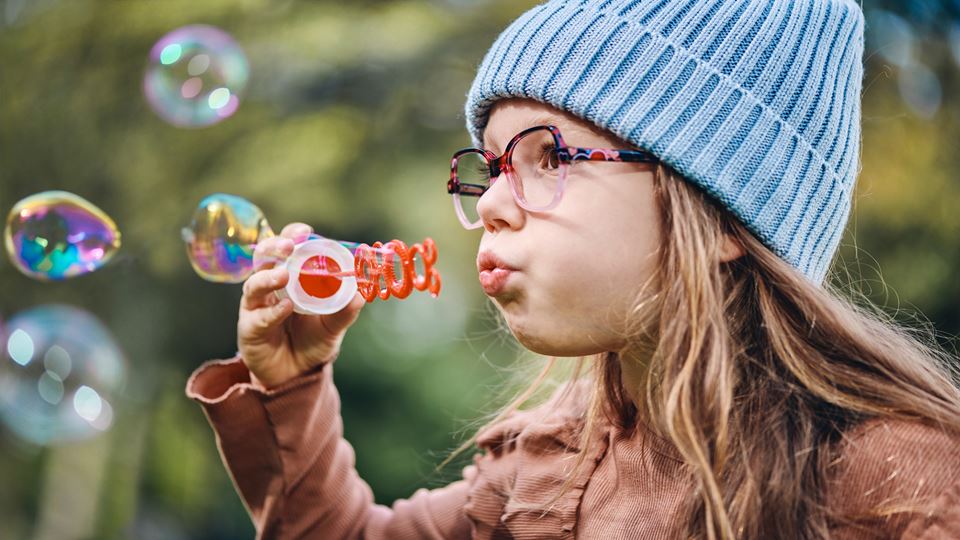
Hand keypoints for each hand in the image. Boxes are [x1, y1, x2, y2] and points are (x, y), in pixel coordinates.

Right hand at [237, 223, 364, 388]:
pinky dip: (272, 311)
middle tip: (289, 246)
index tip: (305, 232)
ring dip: (269, 277)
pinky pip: (258, 317)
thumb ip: (345, 310)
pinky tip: (286, 308)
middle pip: (264, 257)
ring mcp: (257, 306)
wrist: (297, 374)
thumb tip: (362, 294)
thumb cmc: (312, 340)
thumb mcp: (334, 325)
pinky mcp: (249, 328)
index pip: (288, 247)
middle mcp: (270, 285)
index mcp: (290, 276)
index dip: (293, 235)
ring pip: (254, 285)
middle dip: (275, 247)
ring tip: (284, 276)